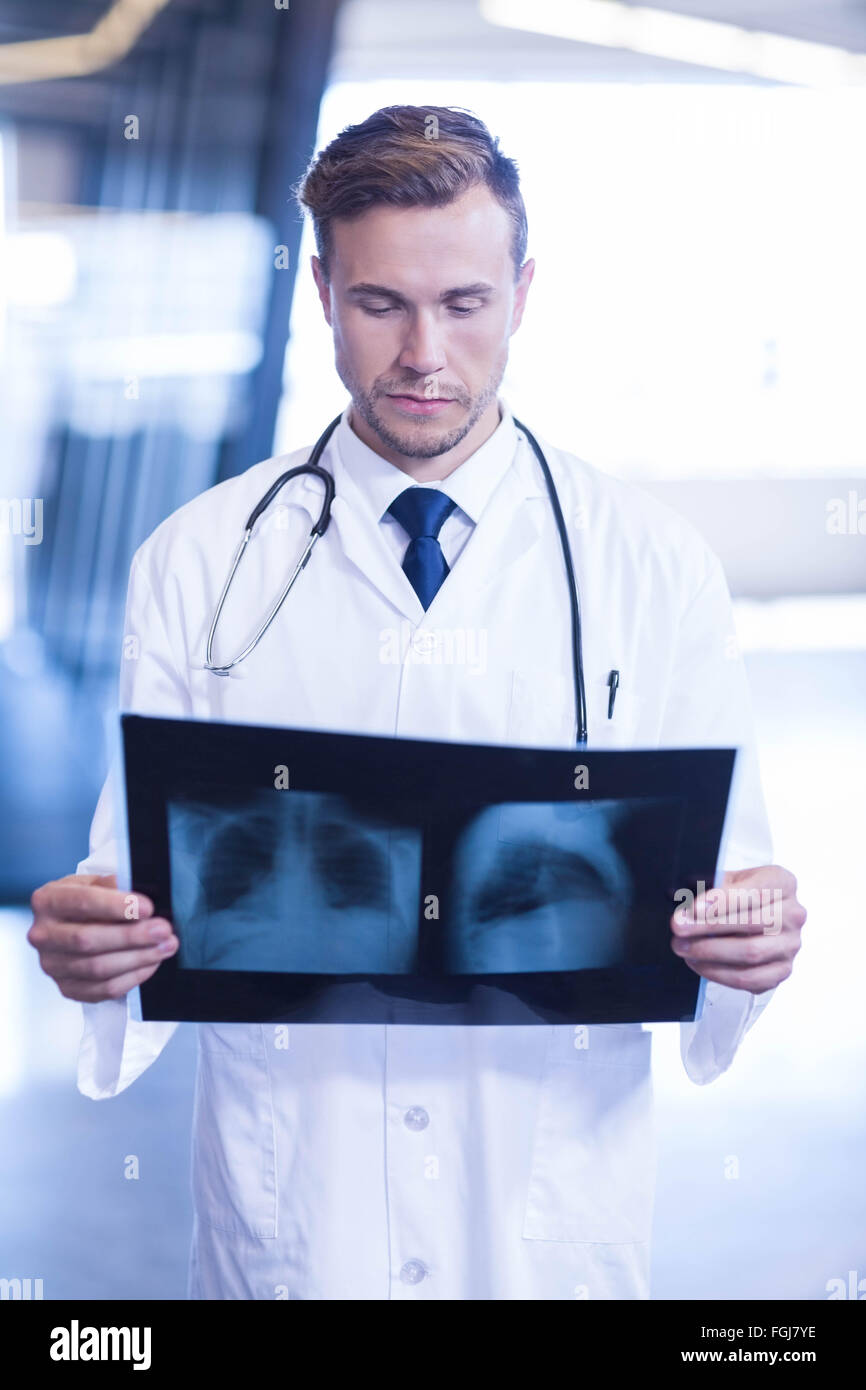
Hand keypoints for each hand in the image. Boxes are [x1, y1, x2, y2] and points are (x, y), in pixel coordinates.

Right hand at [27, 873, 178, 1001]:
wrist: (74, 923)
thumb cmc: (87, 901)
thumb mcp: (96, 883)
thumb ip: (114, 885)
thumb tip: (140, 890)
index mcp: (47, 900)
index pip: (82, 902)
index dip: (116, 906)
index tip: (147, 907)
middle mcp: (42, 935)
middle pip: (88, 940)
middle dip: (131, 936)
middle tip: (163, 930)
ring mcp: (52, 965)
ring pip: (98, 968)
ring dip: (139, 958)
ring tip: (165, 946)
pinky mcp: (67, 988)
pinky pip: (103, 990)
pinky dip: (132, 977)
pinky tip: (151, 963)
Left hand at [670, 865, 805, 993]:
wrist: (758, 916)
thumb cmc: (739, 894)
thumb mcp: (727, 880)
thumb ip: (710, 888)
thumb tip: (683, 906)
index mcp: (782, 883)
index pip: (754, 892)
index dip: (722, 901)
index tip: (693, 909)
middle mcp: (794, 914)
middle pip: (751, 923)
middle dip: (708, 927)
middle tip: (678, 928)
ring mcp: (791, 945)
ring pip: (750, 953)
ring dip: (710, 952)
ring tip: (682, 947)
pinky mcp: (782, 970)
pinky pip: (751, 979)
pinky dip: (720, 974)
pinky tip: (698, 964)